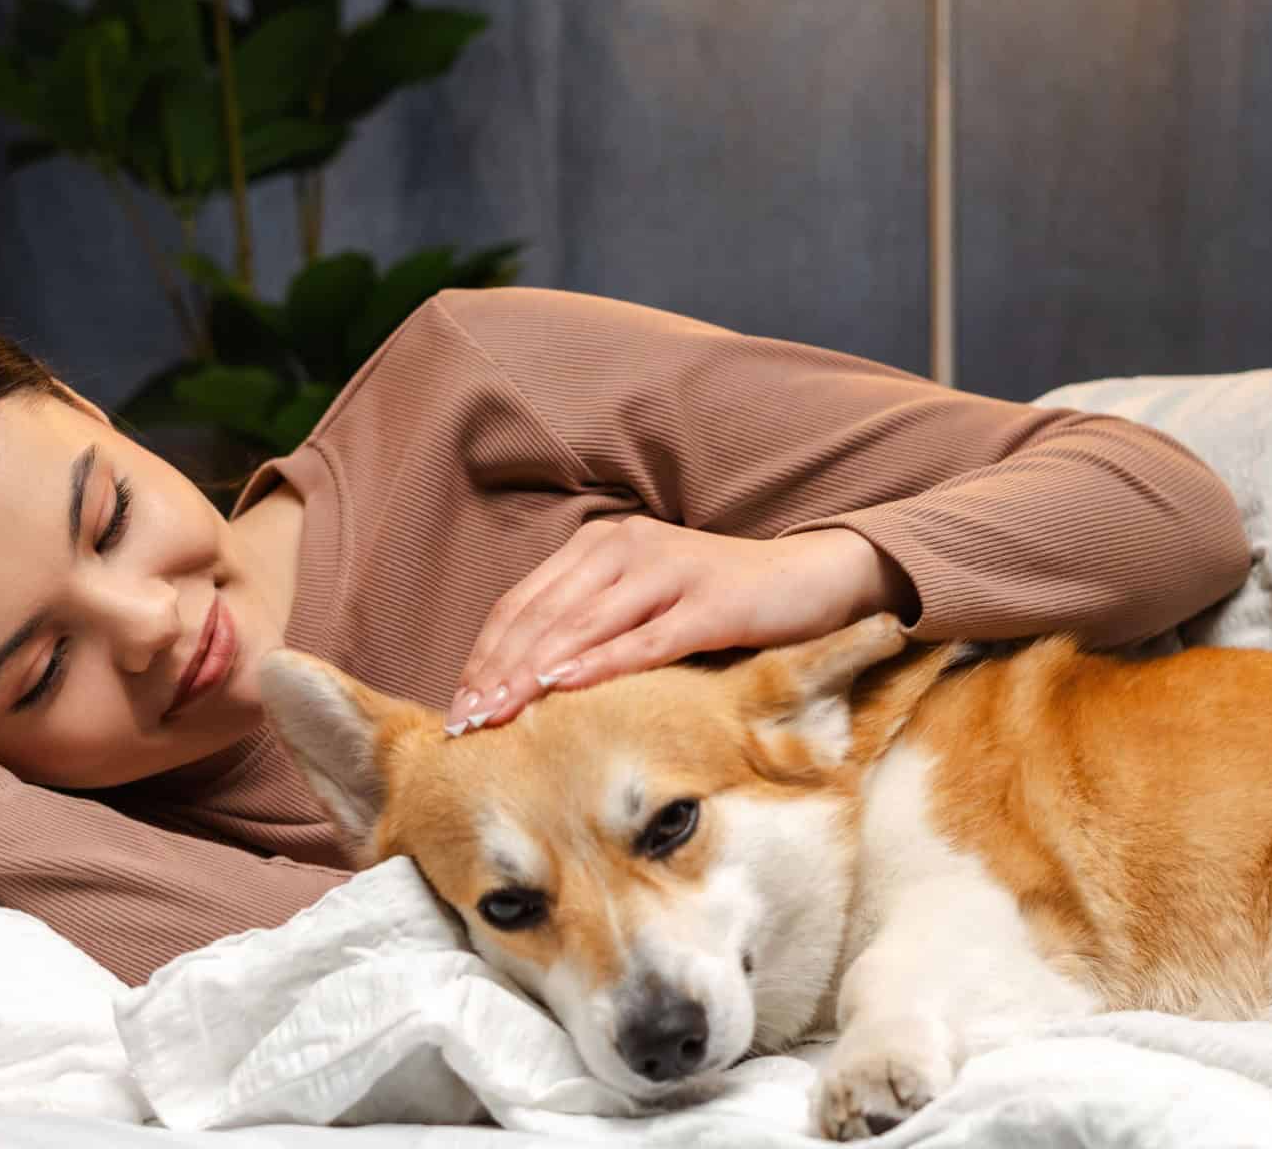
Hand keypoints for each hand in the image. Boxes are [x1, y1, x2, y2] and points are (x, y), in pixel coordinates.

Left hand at [448, 519, 911, 731]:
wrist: (813, 578)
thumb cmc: (721, 603)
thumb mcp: (645, 606)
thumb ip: (591, 628)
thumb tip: (523, 689)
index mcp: (601, 546)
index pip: (522, 603)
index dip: (485, 656)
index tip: (458, 708)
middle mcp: (626, 548)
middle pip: (541, 616)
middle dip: (498, 673)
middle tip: (467, 724)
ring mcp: (670, 571)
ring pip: (582, 627)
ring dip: (534, 674)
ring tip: (500, 716)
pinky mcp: (711, 602)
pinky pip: (644, 638)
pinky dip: (601, 664)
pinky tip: (566, 689)